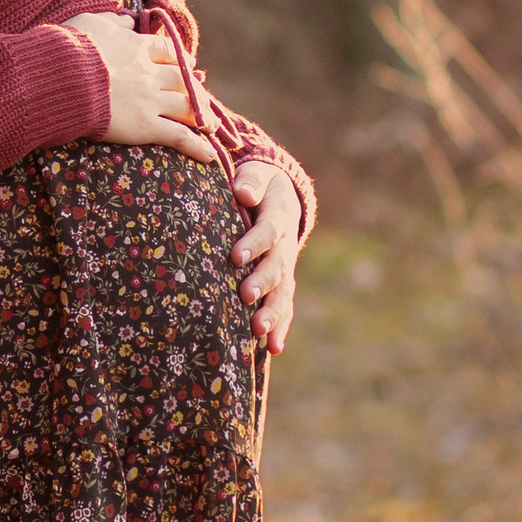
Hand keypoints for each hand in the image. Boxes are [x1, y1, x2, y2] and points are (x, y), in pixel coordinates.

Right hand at [68, 11, 220, 161]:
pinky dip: (195, 146)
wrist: (62, 76)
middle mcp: (149, 72)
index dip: (181, 58)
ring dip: (202, 116)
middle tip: (204, 98)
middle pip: (182, 79)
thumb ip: (112, 21)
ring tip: (212, 126)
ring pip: (186, 106)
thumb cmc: (69, 49)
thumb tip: (128, 19)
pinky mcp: (145, 124)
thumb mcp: (90, 22)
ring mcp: (150, 99)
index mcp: (137, 46)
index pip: (167, 50)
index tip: (191, 63)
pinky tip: (208, 156)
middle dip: (196, 89)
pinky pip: (177, 135)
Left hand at [230, 161, 300, 354]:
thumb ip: (250, 181)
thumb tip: (242, 190)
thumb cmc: (256, 182)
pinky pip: (284, 306)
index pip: (269, 230)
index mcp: (279, 215)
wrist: (278, 194)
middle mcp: (285, 245)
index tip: (236, 256)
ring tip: (258, 330)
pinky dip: (280, 327)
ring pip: (283, 292)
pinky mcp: (282, 283)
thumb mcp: (256, 172)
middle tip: (246, 296)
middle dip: (262, 282)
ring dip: (273, 312)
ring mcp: (285, 267)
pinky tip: (274, 348)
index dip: (254, 243)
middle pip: (277, 266)